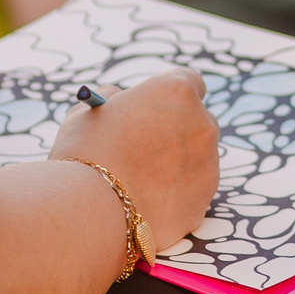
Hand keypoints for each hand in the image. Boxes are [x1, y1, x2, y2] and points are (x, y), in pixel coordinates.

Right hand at [50, 67, 219, 251]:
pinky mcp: (204, 202)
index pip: (188, 81)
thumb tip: (121, 101)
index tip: (155, 106)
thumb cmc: (86, 154)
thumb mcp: (90, 111)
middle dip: (179, 130)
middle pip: (199, 120)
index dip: (169, 95)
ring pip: (198, 159)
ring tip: (138, 180)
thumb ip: (114, 100)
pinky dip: (175, 195)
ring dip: (177, 164)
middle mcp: (202, 124)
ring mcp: (209, 165)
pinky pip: (192, 192)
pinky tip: (145, 202)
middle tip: (149, 144)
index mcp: (177, 92)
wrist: (92, 211)